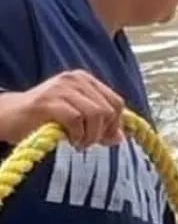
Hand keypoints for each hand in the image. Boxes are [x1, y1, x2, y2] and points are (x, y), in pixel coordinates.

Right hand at [0, 70, 124, 147]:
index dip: (115, 124)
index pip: (116, 102)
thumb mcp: (76, 116)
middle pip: (108, 109)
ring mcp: (61, 89)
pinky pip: (76, 120)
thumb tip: (120, 139)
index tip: (105, 138)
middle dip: (103, 132)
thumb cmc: (43, 117)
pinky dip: (77, 135)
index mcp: (85, 79)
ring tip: (79, 143)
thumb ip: (99, 123)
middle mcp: (75, 80)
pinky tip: (69, 140)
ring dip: (91, 136)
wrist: (7, 116)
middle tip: (88, 143)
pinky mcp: (48, 102)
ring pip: (95, 114)